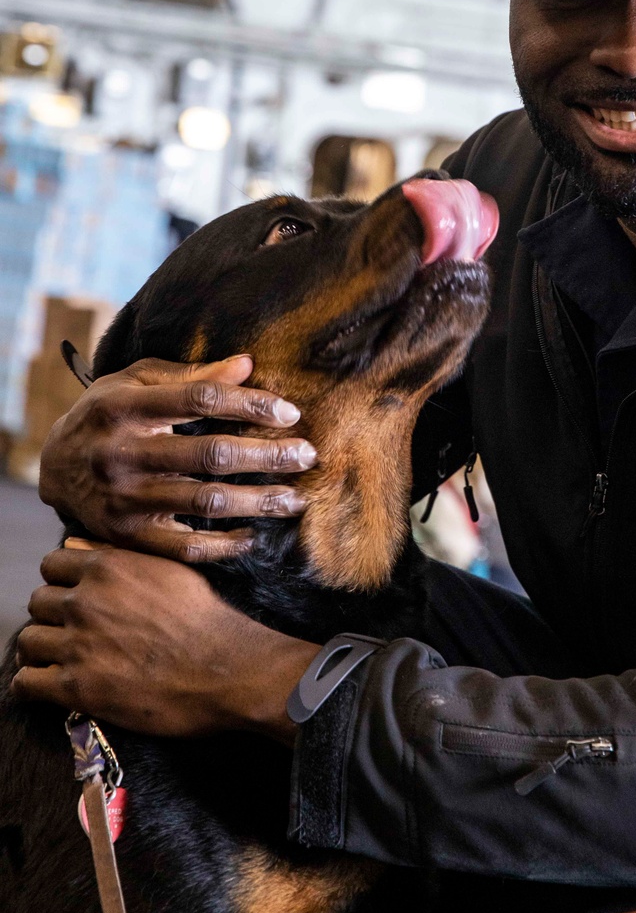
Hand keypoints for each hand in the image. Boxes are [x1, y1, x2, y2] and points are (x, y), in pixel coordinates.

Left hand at [12, 543, 317, 740]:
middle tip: (77, 631)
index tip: (78, 596)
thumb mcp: (171, 570)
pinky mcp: (77, 687)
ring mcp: (78, 644)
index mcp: (107, 567)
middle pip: (38, 601)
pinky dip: (36, 684)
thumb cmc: (207, 617)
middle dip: (54, 615)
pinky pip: (26, 683)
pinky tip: (56, 685)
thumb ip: (122, 557)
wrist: (227, 668)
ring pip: (28, 640)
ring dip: (44, 649)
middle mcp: (85, 601)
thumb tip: (78, 546)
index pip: (52, 565)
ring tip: (65, 659)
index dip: (64, 581)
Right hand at [39, 355, 317, 561]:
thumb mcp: (136, 382)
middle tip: (306, 455)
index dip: (249, 404)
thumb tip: (247, 364)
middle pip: (210, 454)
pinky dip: (223, 545)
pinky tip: (253, 535)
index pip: (200, 399)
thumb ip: (190, 376)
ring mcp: (124, 498)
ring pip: (204, 502)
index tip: (289, 413)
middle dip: (266, 455)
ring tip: (295, 499)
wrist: (52, 468)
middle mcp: (123, 452)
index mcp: (125, 405)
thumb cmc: (107, 414)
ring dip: (257, 501)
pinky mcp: (126, 535)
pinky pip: (184, 548)